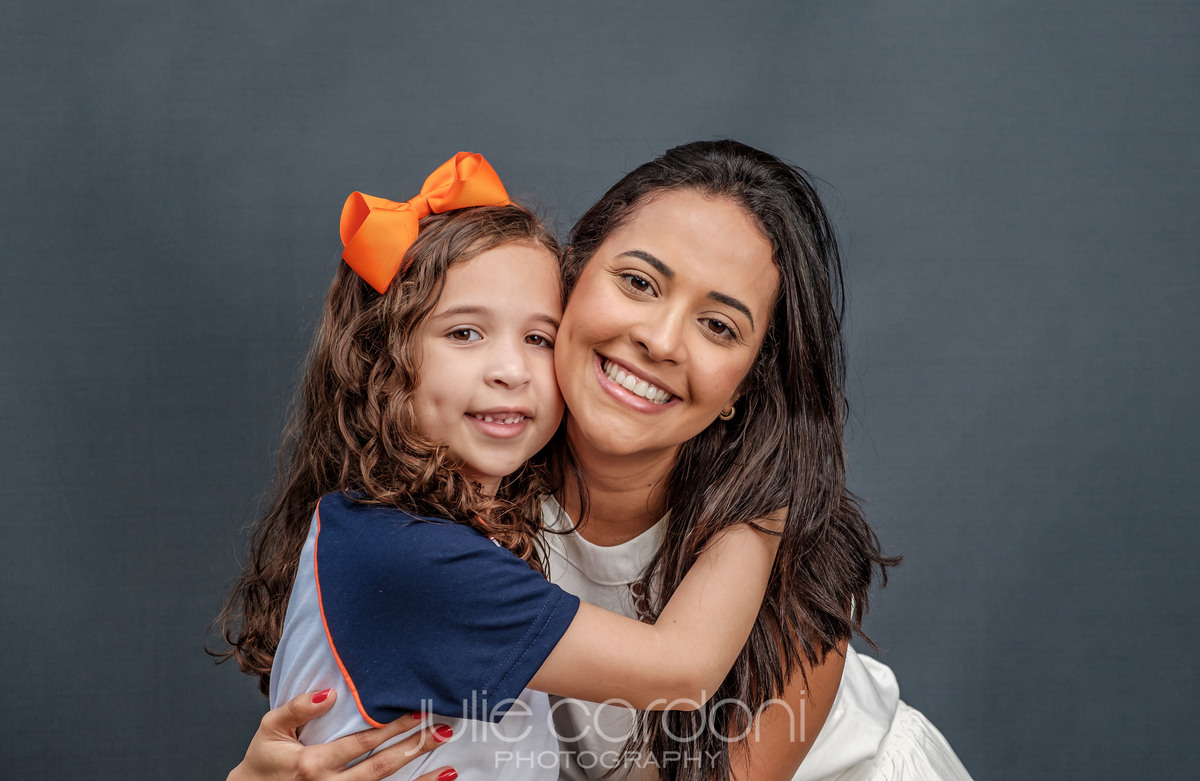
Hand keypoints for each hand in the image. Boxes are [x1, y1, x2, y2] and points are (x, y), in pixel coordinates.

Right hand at [228, 689, 456, 780]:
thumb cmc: (262, 762)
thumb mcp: (270, 729)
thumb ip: (297, 709)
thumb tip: (328, 693)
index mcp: (312, 763)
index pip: (362, 743)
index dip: (392, 727)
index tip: (418, 712)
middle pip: (380, 768)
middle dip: (413, 749)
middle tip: (442, 731)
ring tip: (449, 768)